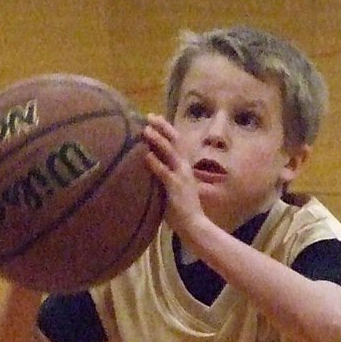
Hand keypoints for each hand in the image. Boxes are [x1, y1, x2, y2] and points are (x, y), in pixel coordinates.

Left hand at [141, 114, 207, 239]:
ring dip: (158, 139)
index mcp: (185, 167)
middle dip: (163, 127)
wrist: (194, 226)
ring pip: (170, 152)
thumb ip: (164, 177)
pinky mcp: (176, 187)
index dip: (166, 129)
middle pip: (175, 141)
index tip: (154, 119)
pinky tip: (146, 155)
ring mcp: (181, 176)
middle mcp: (185, 168)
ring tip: (146, 130)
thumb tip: (148, 167)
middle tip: (149, 116)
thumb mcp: (173, 189)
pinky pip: (164, 172)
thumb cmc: (182, 210)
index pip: (176, 143)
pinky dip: (155, 162)